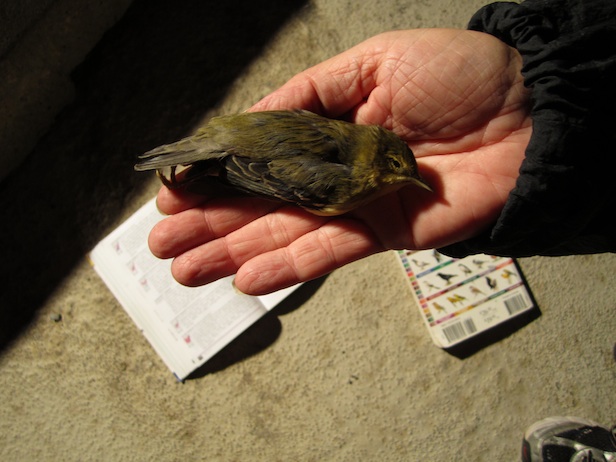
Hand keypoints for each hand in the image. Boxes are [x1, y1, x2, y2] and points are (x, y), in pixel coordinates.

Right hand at [149, 29, 530, 293]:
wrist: (523, 110)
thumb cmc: (454, 75)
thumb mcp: (370, 63)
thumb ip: (307, 95)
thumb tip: (249, 118)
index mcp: (326, 128)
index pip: (259, 157)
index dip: (217, 175)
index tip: (175, 190)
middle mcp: (333, 172)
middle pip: (262, 202)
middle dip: (210, 224)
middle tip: (164, 243)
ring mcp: (355, 207)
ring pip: (284, 233)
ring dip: (233, 252)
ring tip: (186, 268)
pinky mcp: (383, 234)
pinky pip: (328, 254)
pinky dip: (287, 266)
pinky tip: (246, 279)